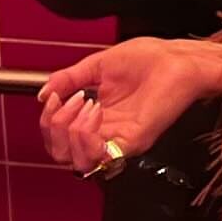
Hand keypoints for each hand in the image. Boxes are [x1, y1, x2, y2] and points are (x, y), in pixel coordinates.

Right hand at [39, 37, 221, 168]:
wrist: (177, 58)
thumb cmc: (149, 59)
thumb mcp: (96, 65)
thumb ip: (68, 79)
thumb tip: (44, 95)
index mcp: (96, 118)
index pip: (59, 139)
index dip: (48, 120)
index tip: (56, 95)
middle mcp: (106, 133)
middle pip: (62, 155)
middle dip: (53, 128)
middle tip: (67, 101)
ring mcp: (120, 140)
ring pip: (77, 161)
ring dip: (69, 132)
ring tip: (85, 104)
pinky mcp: (134, 141)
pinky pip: (101, 156)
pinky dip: (87, 135)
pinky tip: (95, 110)